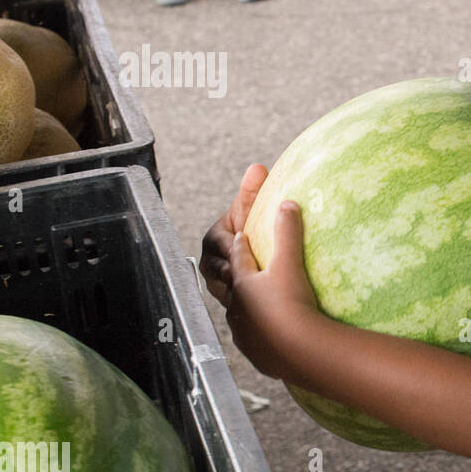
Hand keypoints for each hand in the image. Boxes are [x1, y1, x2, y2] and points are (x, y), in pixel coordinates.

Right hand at [201, 163, 267, 307]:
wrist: (256, 255)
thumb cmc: (251, 228)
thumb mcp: (250, 211)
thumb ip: (251, 193)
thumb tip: (257, 168)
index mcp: (214, 239)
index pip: (222, 244)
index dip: (236, 248)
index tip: (250, 248)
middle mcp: (211, 261)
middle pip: (223, 269)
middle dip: (240, 271)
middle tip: (259, 272)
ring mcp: (216, 281)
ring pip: (227, 288)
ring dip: (243, 289)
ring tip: (260, 289)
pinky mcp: (227, 299)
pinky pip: (233, 303)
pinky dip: (246, 302)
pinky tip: (258, 301)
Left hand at [225, 199, 320, 379]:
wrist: (298, 349)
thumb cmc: (291, 303)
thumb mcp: (290, 262)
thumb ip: (287, 232)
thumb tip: (287, 203)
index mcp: (243, 282)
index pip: (239, 258)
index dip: (241, 246)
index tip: (242, 238)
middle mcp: (237, 308)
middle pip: (235, 288)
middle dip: (239, 279)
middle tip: (247, 275)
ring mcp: (245, 333)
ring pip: (241, 317)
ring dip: (248, 310)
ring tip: (259, 308)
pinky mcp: (256, 354)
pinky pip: (254, 342)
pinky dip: (259, 336)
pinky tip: (268, 337)